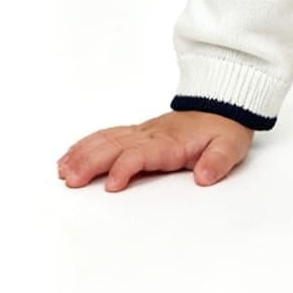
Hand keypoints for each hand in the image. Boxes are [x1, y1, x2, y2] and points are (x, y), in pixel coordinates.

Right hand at [58, 110, 253, 190]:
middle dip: (90, 162)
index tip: (111, 186)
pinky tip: (70, 156)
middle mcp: (151, 135)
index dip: (125, 168)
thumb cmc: (223, 130)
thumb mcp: (230, 147)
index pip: (141, 153)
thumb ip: (218, 161)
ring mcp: (142, 132)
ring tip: (62, 171)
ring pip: (106, 140)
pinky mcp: (138, 133)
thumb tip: (205, 176)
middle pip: (114, 146)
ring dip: (83, 154)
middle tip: (70, 181)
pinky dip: (86, 145)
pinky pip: (108, 136)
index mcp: (171, 142)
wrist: (223, 106)